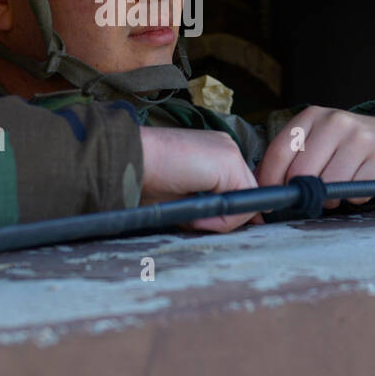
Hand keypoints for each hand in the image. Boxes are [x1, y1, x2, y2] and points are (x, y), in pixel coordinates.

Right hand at [138, 126, 263, 232]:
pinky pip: (242, 202)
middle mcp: (226, 147)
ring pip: (247, 198)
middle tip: (196, 225)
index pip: (237, 185)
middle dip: (228, 216)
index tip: (216, 228)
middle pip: (245, 191)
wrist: (127, 158)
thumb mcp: (181, 196)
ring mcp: (230, 152)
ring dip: (224, 219)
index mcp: (213, 151)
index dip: (231, 211)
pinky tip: (196, 218)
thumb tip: (223, 226)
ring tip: (191, 221)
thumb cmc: (144, 177)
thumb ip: (205, 206)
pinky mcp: (229, 162)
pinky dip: (224, 219)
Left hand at [256, 107, 374, 207]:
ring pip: (328, 185)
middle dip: (304, 192)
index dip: (270, 181)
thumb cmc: (346, 145)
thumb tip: (260, 186)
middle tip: (314, 194)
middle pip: (301, 172)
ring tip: (339, 187)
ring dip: (330, 198)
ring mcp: (361, 137)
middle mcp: (336, 122)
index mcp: (312, 116)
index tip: (270, 200)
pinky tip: (359, 183)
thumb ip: (290, 157)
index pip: (279, 152)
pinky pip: (355, 192)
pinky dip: (354, 198)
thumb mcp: (316, 140)